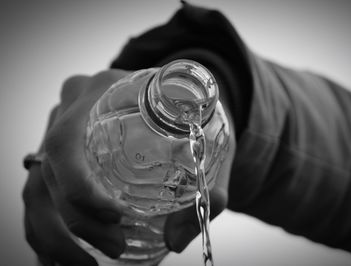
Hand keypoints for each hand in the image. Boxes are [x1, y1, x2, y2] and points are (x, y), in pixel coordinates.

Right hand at [22, 69, 235, 264]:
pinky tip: (69, 254)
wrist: (177, 98)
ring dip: (58, 233)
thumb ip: (208, 184)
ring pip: (38, 187)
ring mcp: (58, 129)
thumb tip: (177, 238)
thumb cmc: (190, 114)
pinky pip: (39, 193)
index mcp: (102, 91)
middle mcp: (71, 108)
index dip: (80, 185)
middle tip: (116, 245)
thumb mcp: (209, 136)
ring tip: (91, 260)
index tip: (117, 215)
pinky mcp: (59, 151)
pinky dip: (49, 229)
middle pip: (51, 170)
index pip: (68, 140)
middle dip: (78, 219)